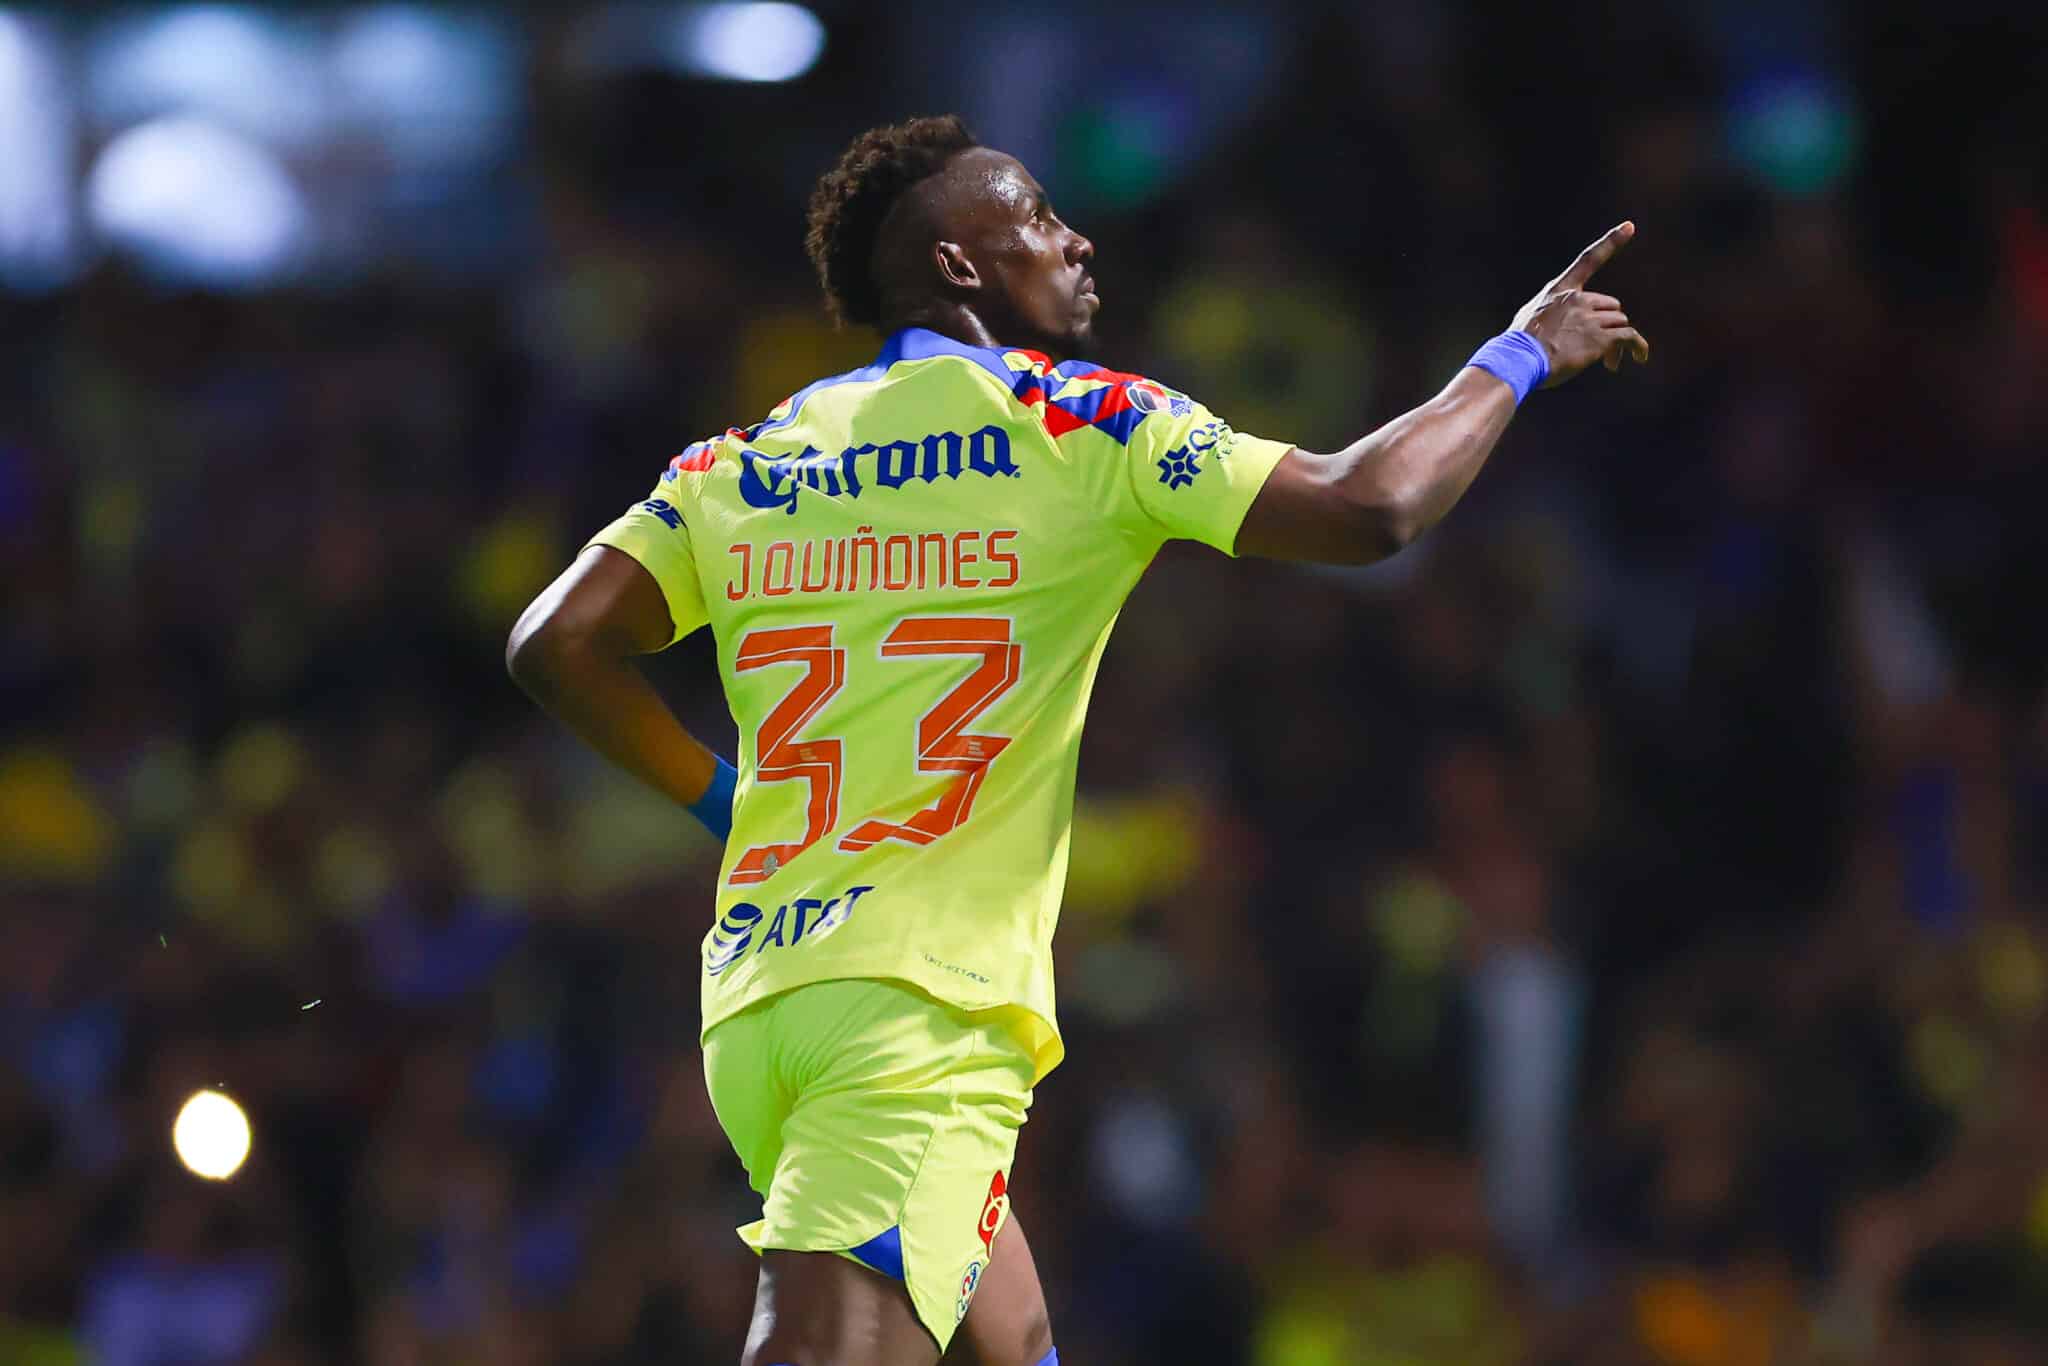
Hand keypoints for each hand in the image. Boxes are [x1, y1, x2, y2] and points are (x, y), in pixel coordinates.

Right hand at [1510, 221, 1650, 386]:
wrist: (1520, 359)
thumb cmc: (1520, 343)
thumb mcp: (1530, 313)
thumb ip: (1551, 309)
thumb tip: (1559, 319)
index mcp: (1560, 289)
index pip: (1588, 259)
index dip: (1611, 241)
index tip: (1629, 226)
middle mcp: (1578, 299)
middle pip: (1611, 305)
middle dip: (1608, 325)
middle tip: (1603, 348)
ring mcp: (1590, 318)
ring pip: (1619, 323)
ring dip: (1616, 342)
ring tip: (1609, 362)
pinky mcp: (1600, 339)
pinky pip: (1629, 337)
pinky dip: (1637, 346)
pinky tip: (1640, 356)